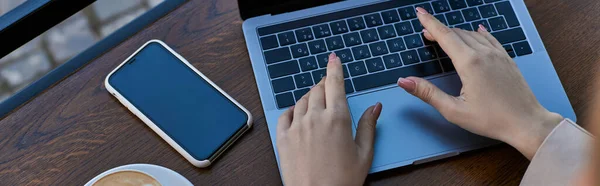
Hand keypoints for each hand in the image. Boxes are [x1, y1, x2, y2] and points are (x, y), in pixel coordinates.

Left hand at [276, 53, 381, 185]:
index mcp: (337, 118)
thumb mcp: (364, 153)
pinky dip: (292, 109)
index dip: (334, 67)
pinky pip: (285, 114)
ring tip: (316, 99)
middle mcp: (314, 117)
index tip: (334, 58)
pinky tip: (297, 112)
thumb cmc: (342, 180)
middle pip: (318, 89)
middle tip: (329, 83)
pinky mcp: (283, 138)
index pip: (334, 83)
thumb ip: (368, 126)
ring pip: (302, 100)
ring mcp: (296, 126)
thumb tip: (375, 107)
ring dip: (310, 96)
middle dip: (324, 83)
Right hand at [396, 7, 562, 158]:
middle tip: (426, 31)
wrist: (527, 123)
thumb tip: (404, 81)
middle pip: (457, 34)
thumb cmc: (492, 120)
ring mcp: (498, 55)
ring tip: (444, 35)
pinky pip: (490, 39)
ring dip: (456, 32)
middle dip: (439, 30)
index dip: (430, 23)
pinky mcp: (507, 60)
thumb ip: (427, 93)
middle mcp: (484, 54)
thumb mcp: (454, 110)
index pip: (445, 36)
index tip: (420, 13)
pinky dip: (478, 33)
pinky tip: (478, 30)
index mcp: (469, 63)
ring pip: (472, 35)